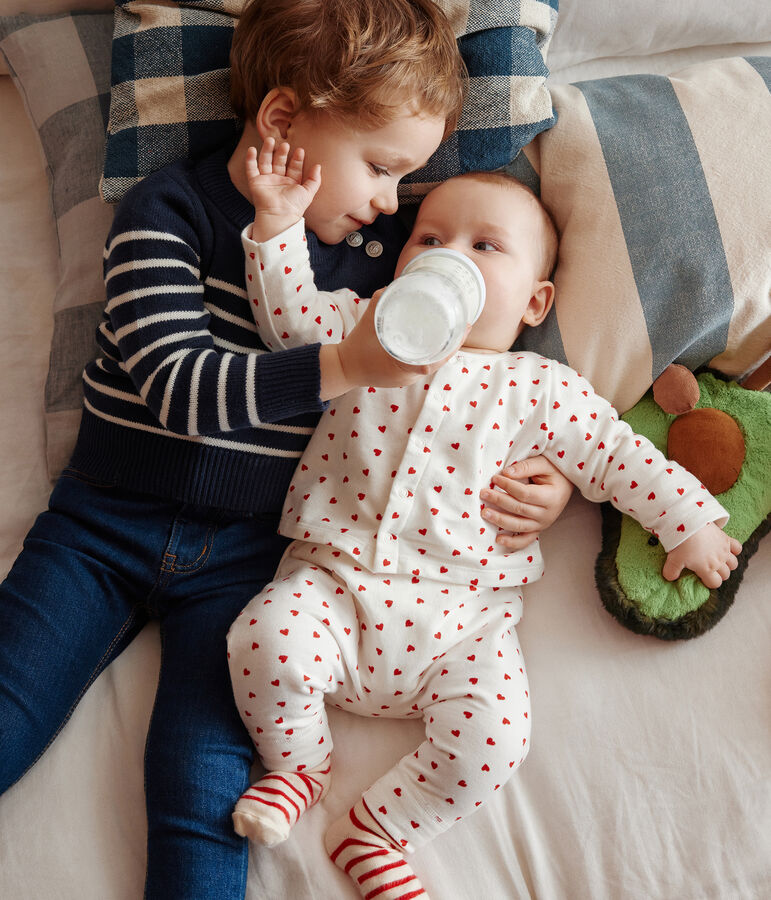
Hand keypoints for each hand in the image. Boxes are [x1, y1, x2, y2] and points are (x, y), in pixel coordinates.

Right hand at [246, 139, 321, 240]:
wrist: (280, 215)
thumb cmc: (295, 206)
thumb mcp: (309, 192)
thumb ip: (314, 179)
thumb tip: (318, 166)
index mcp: (291, 184)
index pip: (294, 168)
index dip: (297, 159)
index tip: (300, 150)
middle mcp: (278, 181)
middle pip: (279, 162)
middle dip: (282, 153)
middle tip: (285, 144)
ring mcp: (266, 181)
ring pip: (265, 162)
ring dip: (267, 150)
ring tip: (270, 140)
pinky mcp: (255, 183)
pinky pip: (251, 169)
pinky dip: (250, 159)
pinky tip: (252, 149)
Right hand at [321, 292, 460, 398]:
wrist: (342, 367)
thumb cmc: (356, 346)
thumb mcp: (370, 319)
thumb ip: (382, 299)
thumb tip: (398, 283)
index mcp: (401, 367)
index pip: (432, 363)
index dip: (451, 347)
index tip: (463, 330)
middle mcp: (407, 376)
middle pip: (438, 363)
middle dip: (454, 345)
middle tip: (465, 325)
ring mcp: (406, 378)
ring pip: (433, 364)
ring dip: (446, 349)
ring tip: (458, 330)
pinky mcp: (403, 376)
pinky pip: (424, 365)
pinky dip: (434, 354)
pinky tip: (440, 342)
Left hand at [480, 456, 573, 550]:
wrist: (565, 485)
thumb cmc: (554, 472)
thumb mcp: (543, 464)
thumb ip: (526, 467)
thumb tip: (506, 473)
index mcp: (552, 497)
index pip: (525, 494)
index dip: (508, 486)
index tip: (495, 478)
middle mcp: (548, 514)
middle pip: (519, 509)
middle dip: (499, 501)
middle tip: (484, 493)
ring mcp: (543, 524)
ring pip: (519, 525)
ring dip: (500, 520)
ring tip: (485, 513)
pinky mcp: (537, 530)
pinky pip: (524, 540)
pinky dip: (512, 543)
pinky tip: (498, 540)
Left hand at [663, 522, 740, 588]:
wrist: (690, 524)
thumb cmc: (682, 544)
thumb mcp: (673, 560)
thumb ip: (672, 571)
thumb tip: (670, 578)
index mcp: (707, 569)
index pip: (715, 583)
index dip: (709, 582)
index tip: (702, 577)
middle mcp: (719, 562)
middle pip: (725, 575)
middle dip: (718, 574)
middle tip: (709, 569)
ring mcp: (725, 551)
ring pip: (734, 564)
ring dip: (727, 565)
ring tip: (718, 561)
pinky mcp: (727, 539)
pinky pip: (738, 548)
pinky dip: (735, 550)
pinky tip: (727, 549)